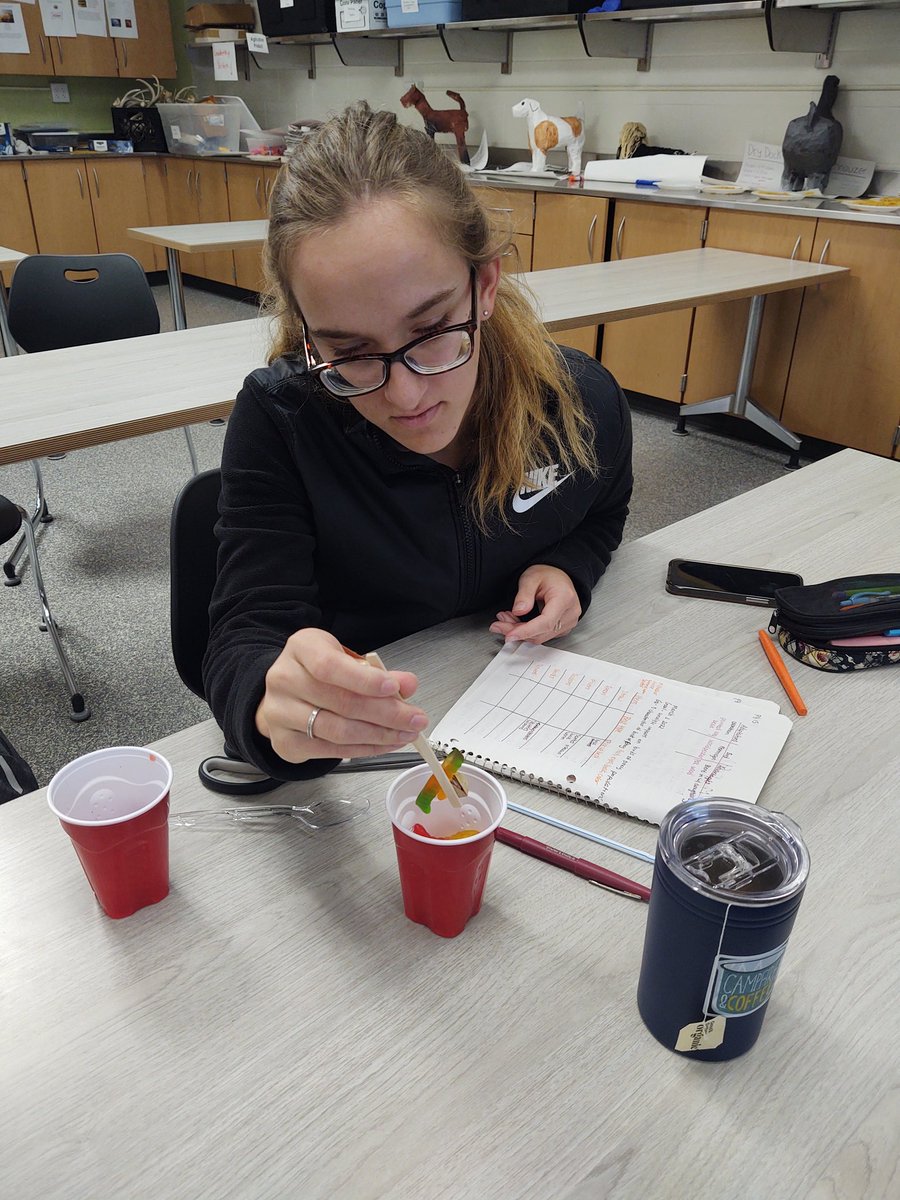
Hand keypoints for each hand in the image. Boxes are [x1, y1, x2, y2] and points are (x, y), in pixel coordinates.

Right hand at [255, 628, 426, 764]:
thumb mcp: (347, 658)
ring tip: (404, 734)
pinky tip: (384, 744)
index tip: (395, 688)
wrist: (287, 692)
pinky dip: (364, 749)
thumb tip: (407, 685)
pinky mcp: (285, 742)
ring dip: (379, 735)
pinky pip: (331, 751)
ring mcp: (279, 714)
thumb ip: (377, 671)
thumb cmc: (319, 671)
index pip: (330, 666)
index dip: (365, 680)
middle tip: (414, 719)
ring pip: (337, 730)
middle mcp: (284, 680)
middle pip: (341, 702)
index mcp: (301, 649)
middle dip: (386, 713)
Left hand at [489, 565, 581, 644]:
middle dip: (516, 630)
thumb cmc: (548, 575)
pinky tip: (517, 622)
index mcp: (565, 598)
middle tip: (498, 623)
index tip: (509, 635)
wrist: (558, 576)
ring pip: (540, 637)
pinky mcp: (563, 628)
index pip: (546, 622)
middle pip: (541, 632)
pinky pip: (543, 636)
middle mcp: (570, 613)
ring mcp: (568, 622)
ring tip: (506, 618)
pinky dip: (527, 632)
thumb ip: (524, 594)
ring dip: (520, 631)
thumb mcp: (531, 577)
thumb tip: (518, 611)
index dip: (526, 631)